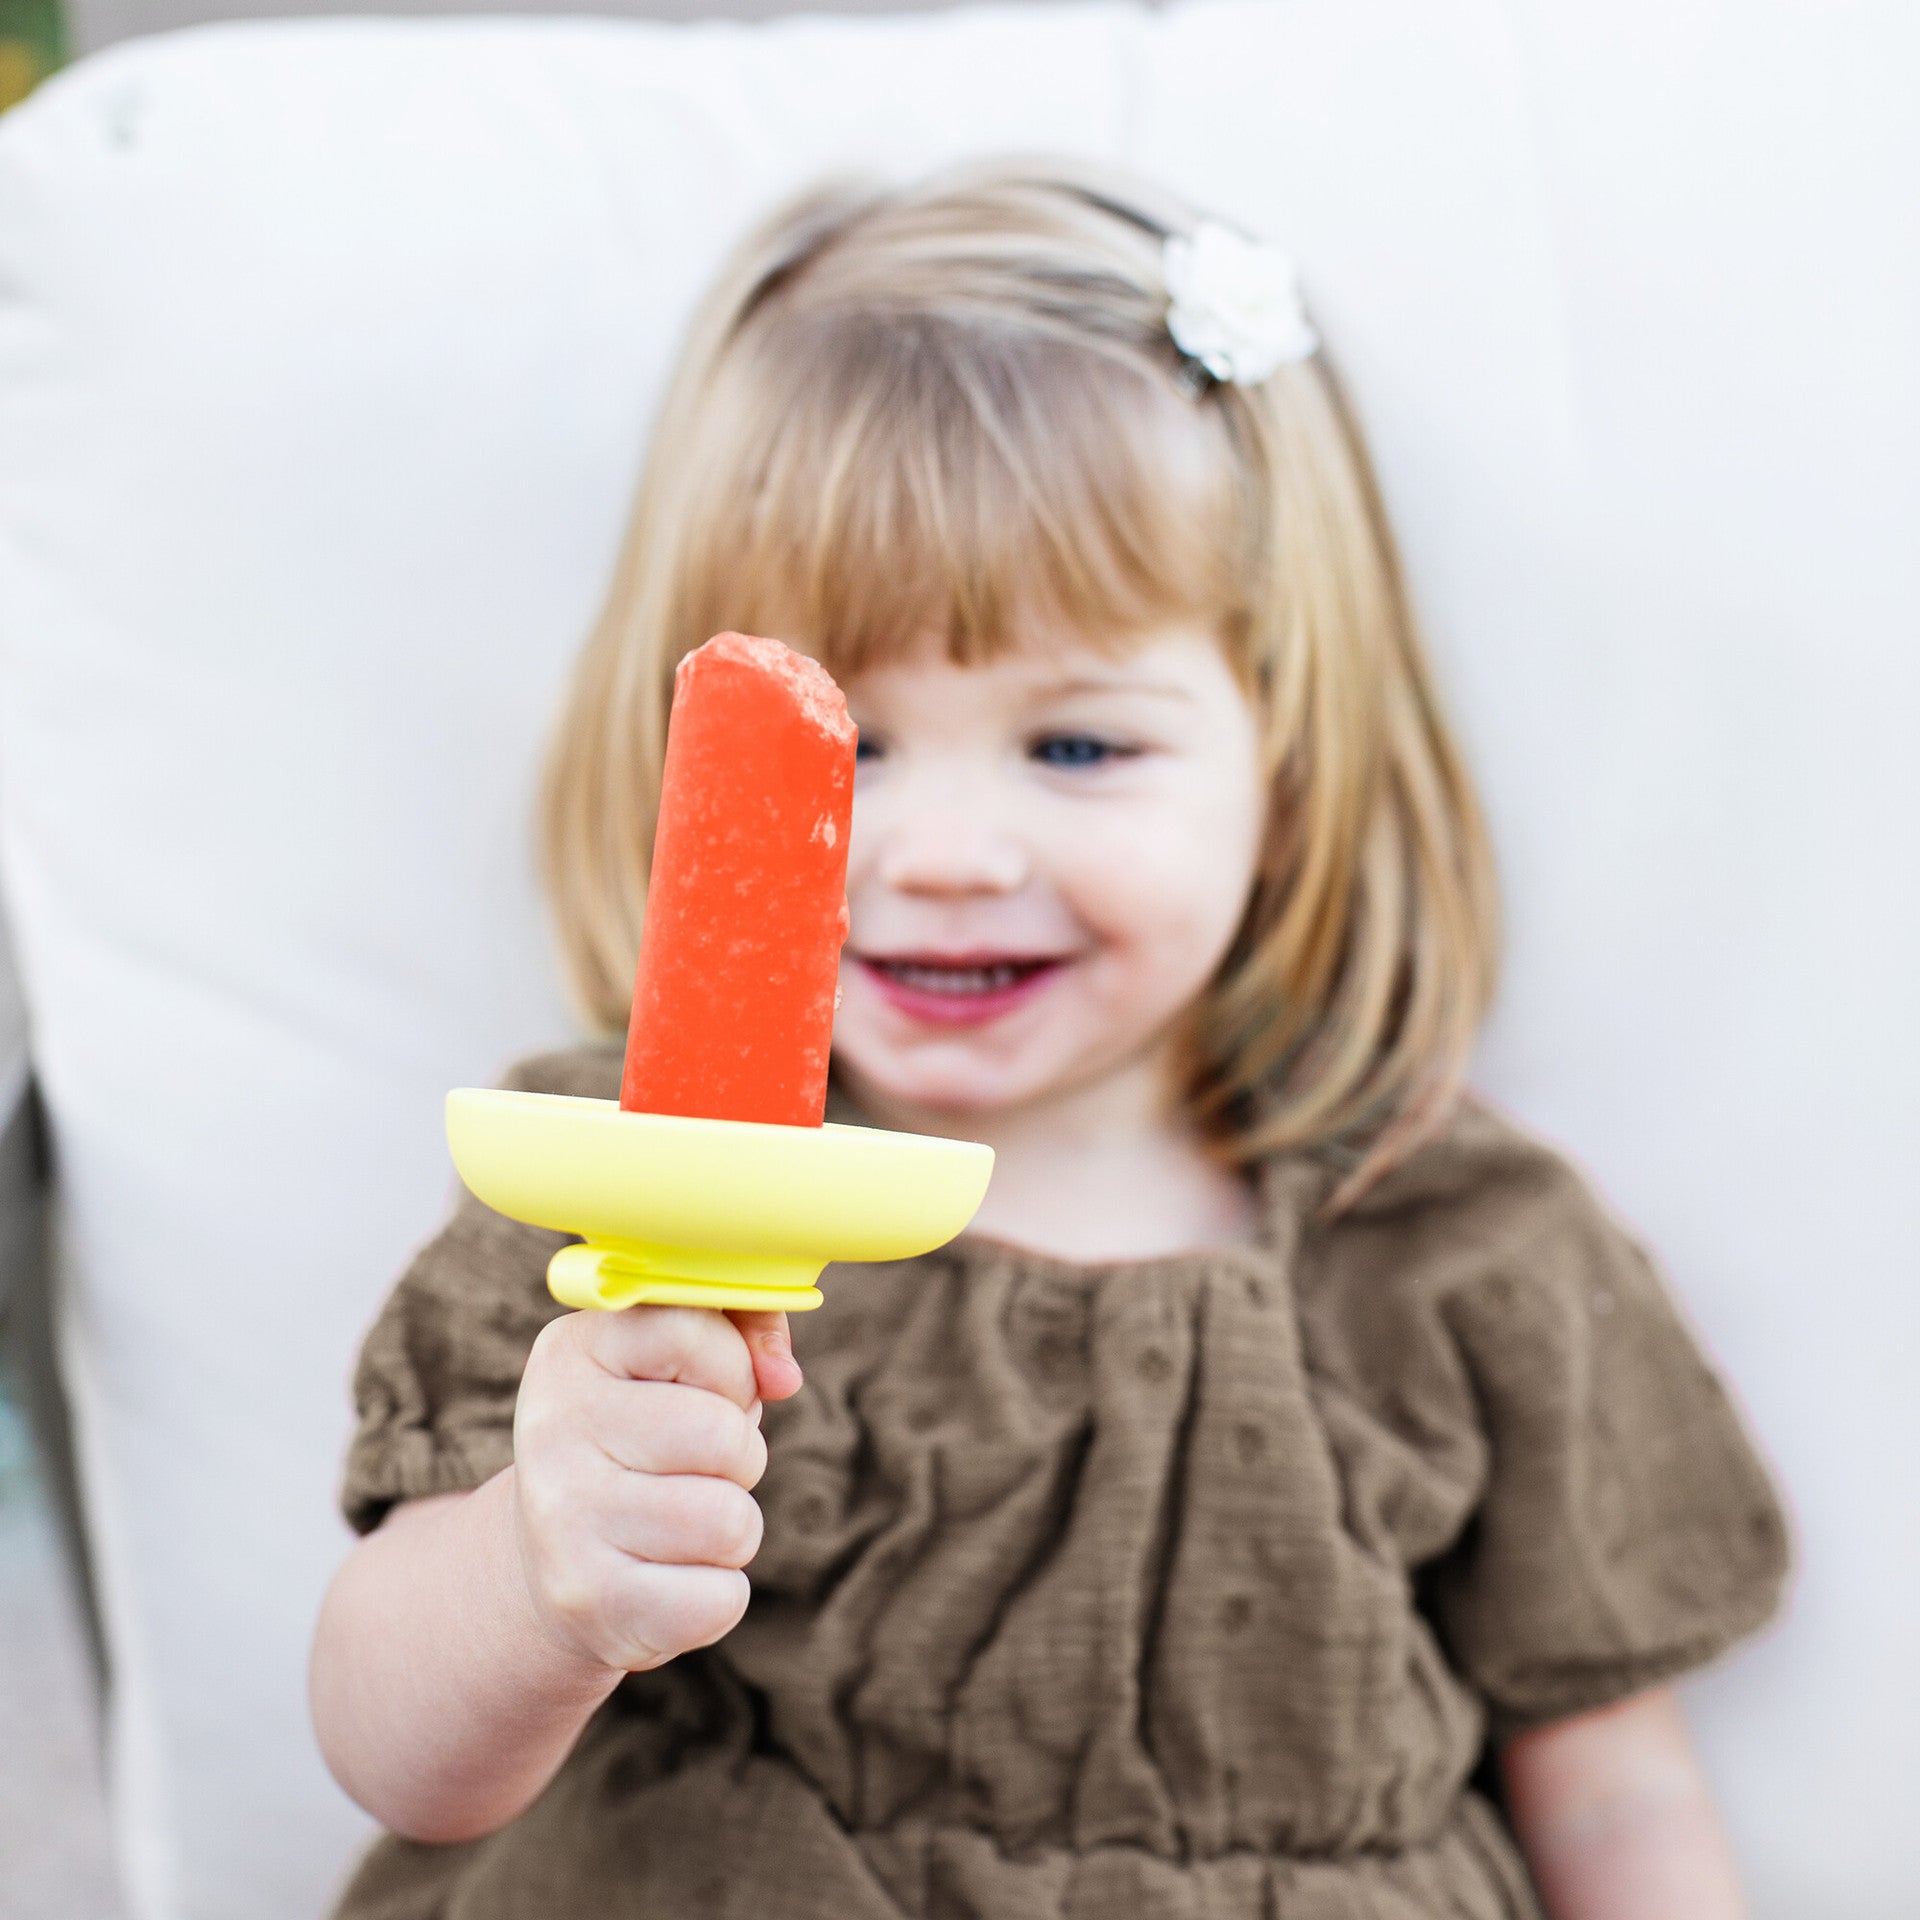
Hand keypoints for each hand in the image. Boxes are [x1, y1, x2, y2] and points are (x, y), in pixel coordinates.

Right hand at [509, 1305, 800, 1673]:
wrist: (552, 1557)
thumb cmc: (642, 1436)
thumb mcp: (674, 1360)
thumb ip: (743, 1329)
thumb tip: (783, 1376)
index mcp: (571, 1352)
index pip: (692, 1329)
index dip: (729, 1367)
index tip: (699, 1390)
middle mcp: (553, 1431)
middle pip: (724, 1435)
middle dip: (738, 1456)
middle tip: (692, 1468)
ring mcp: (564, 1523)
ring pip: (731, 1520)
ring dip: (732, 1526)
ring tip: (680, 1521)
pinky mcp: (593, 1606)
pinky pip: (723, 1599)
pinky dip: (716, 1593)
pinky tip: (666, 1578)